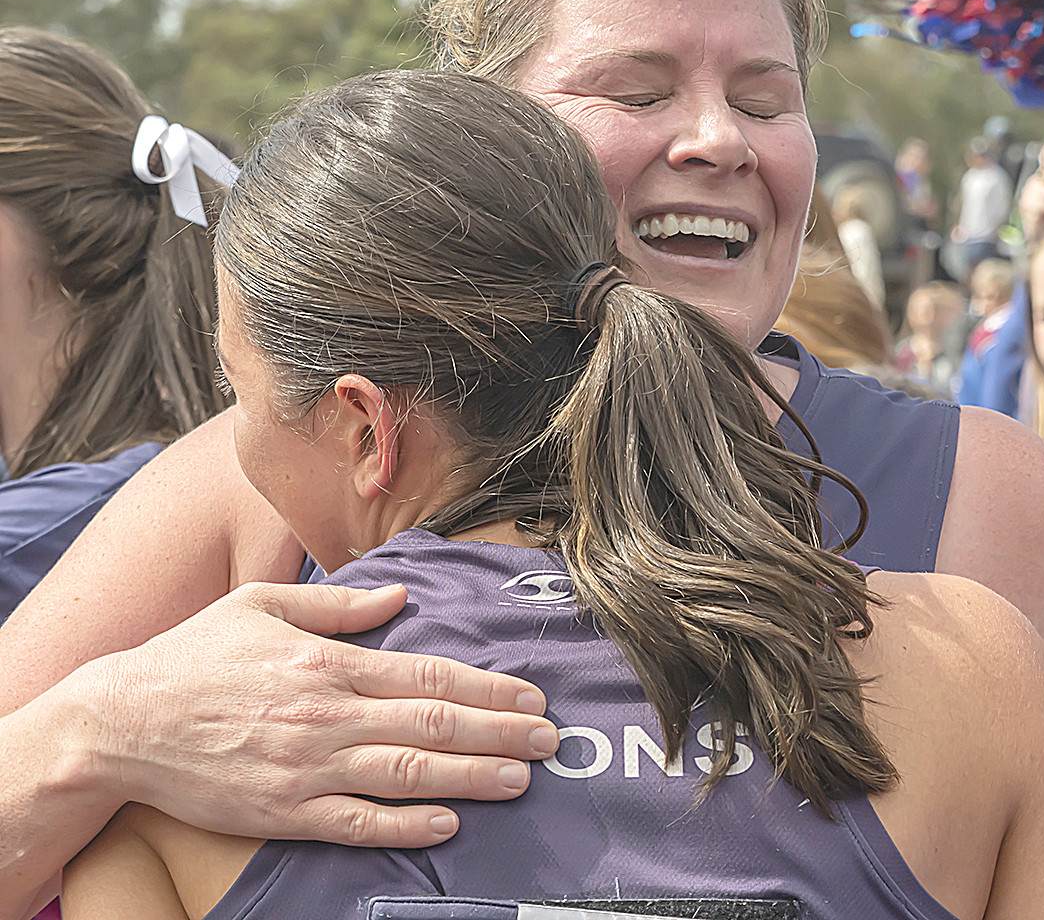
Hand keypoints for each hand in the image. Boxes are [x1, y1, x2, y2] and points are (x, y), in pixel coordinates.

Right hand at [79, 581, 558, 847]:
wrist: (118, 723)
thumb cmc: (192, 658)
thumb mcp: (262, 606)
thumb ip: (338, 606)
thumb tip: (401, 595)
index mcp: (327, 661)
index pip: (428, 676)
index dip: (487, 688)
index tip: (529, 695)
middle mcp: (326, 715)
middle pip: (433, 726)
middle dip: (500, 732)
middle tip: (548, 739)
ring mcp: (306, 768)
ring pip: (407, 775)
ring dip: (473, 777)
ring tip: (521, 777)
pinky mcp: (284, 812)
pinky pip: (357, 824)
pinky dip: (407, 825)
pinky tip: (449, 824)